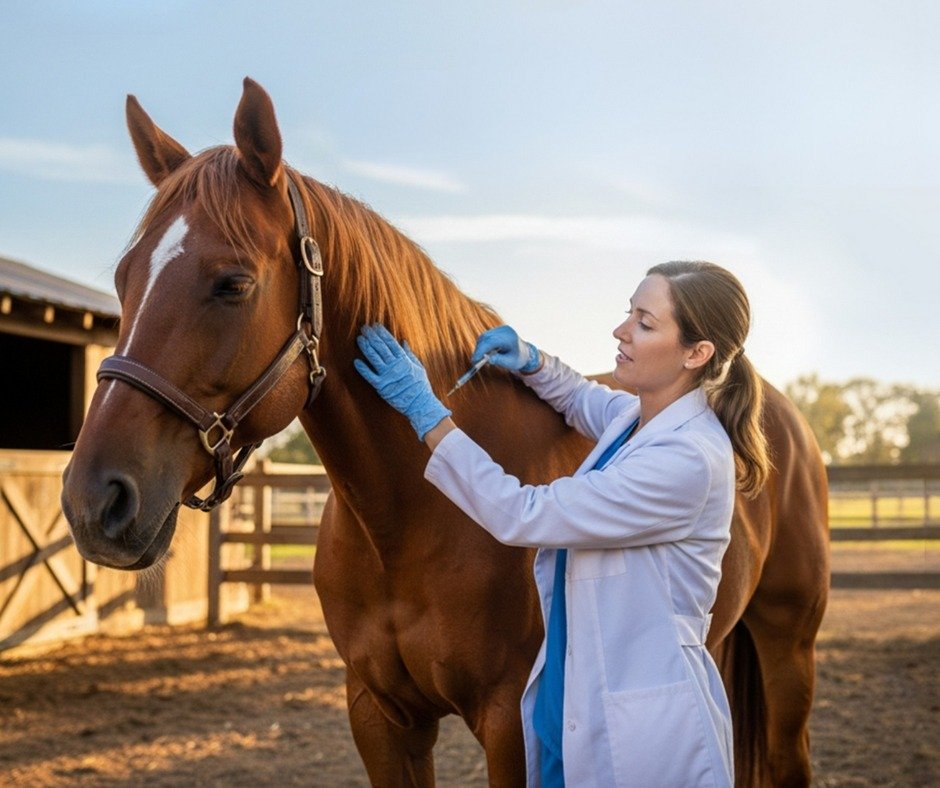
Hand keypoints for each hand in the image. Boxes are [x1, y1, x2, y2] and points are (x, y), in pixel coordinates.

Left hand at [354, 324, 451, 440]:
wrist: (420, 404)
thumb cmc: (421, 386)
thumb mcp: (419, 367)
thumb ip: (410, 354)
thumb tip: (403, 341)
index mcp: (404, 359)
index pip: (391, 343)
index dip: (382, 333)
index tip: (375, 325)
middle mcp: (395, 365)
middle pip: (381, 347)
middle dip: (372, 336)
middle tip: (364, 328)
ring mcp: (388, 376)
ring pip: (374, 358)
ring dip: (366, 347)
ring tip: (359, 338)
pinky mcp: (382, 387)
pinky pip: (370, 376)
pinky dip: (363, 369)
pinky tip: (356, 361)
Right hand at [471, 325, 541, 373]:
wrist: (525, 353)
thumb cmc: (518, 358)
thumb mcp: (509, 363)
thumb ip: (498, 360)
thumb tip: (486, 358)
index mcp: (509, 338)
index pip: (490, 342)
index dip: (480, 351)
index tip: (475, 360)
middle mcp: (505, 330)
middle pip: (485, 337)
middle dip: (479, 349)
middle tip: (475, 360)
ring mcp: (501, 329)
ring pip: (484, 336)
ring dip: (480, 347)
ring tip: (480, 358)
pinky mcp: (498, 330)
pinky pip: (486, 336)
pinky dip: (483, 344)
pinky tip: (484, 352)